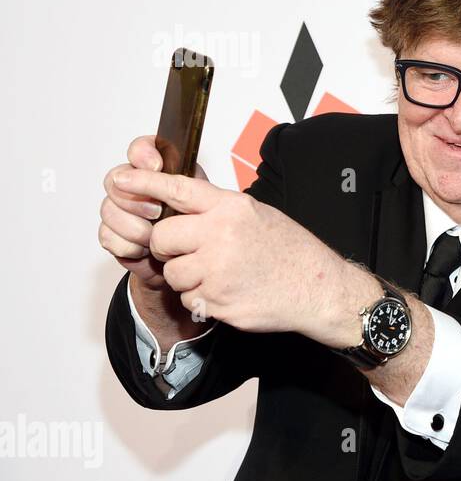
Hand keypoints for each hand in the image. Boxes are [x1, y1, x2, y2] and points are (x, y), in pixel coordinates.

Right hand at [99, 136, 208, 291]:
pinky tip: (143, 251)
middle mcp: (136, 186)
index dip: (143, 153)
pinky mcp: (114, 235)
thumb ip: (188, 184)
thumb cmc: (201, 229)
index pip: (142, 149)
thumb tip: (168, 173)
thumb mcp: (206, 204)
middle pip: (115, 178)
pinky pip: (108, 236)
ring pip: (109, 209)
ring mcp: (122, 210)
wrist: (190, 263)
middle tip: (157, 213)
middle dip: (136, 199)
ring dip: (134, 227)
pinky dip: (128, 246)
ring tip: (154, 239)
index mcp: (161, 172)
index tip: (156, 165)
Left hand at [110, 166, 367, 343]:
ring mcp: (218, 271)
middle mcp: (221, 236)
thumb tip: (181, 208)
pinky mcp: (217, 301)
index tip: (121, 179)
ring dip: (188, 276)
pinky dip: (203, 298)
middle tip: (190, 252)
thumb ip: (219, 210)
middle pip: (162, 237)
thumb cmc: (292, 252)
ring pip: (172, 272)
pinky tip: (229, 291)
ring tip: (220, 275)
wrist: (319, 289)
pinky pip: (189, 298)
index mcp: (232, 209)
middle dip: (168, 248)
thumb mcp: (258, 215)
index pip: (177, 189)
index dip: (144, 182)